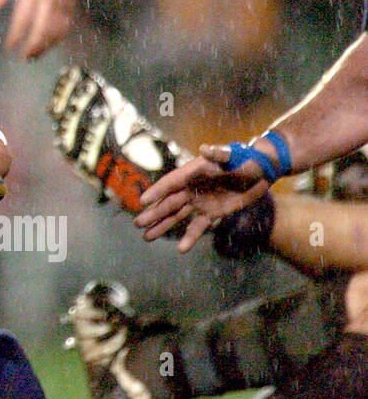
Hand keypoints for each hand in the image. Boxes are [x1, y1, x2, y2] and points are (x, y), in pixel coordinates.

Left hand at [0, 0, 74, 59]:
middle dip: (33, 45)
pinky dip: (58, 37)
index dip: (16, 35)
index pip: (23, 18)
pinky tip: (49, 44)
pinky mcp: (72, 0)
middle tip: (24, 57)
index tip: (9, 47)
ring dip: (46, 45)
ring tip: (35, 54)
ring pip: (57, 29)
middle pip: (43, 27)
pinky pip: (67, 24)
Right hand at [134, 144, 270, 252]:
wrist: (260, 171)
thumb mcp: (232, 155)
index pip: (170, 183)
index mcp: (192, 173)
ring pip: (177, 216)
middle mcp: (191, 188)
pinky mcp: (212, 213)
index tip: (142, 202)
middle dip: (153, 214)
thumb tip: (205, 149)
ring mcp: (200, 202)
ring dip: (162, 226)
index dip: (157, 192)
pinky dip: (189, 238)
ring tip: (147, 238)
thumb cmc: (244, 159)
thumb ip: (218, 153)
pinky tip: (181, 249)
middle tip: (138, 224)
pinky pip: (198, 227)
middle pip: (169, 203)